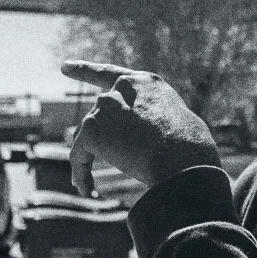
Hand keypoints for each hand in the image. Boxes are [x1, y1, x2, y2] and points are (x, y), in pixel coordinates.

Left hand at [61, 60, 219, 193]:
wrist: (182, 156)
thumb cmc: (191, 147)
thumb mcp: (176, 122)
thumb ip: (155, 121)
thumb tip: (147, 142)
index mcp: (146, 83)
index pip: (110, 74)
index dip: (85, 70)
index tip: (65, 67)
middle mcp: (122, 88)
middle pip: (99, 114)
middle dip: (97, 137)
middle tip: (95, 163)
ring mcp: (105, 106)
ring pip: (87, 137)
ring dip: (90, 159)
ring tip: (95, 187)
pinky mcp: (91, 128)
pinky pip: (79, 156)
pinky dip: (81, 173)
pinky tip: (87, 190)